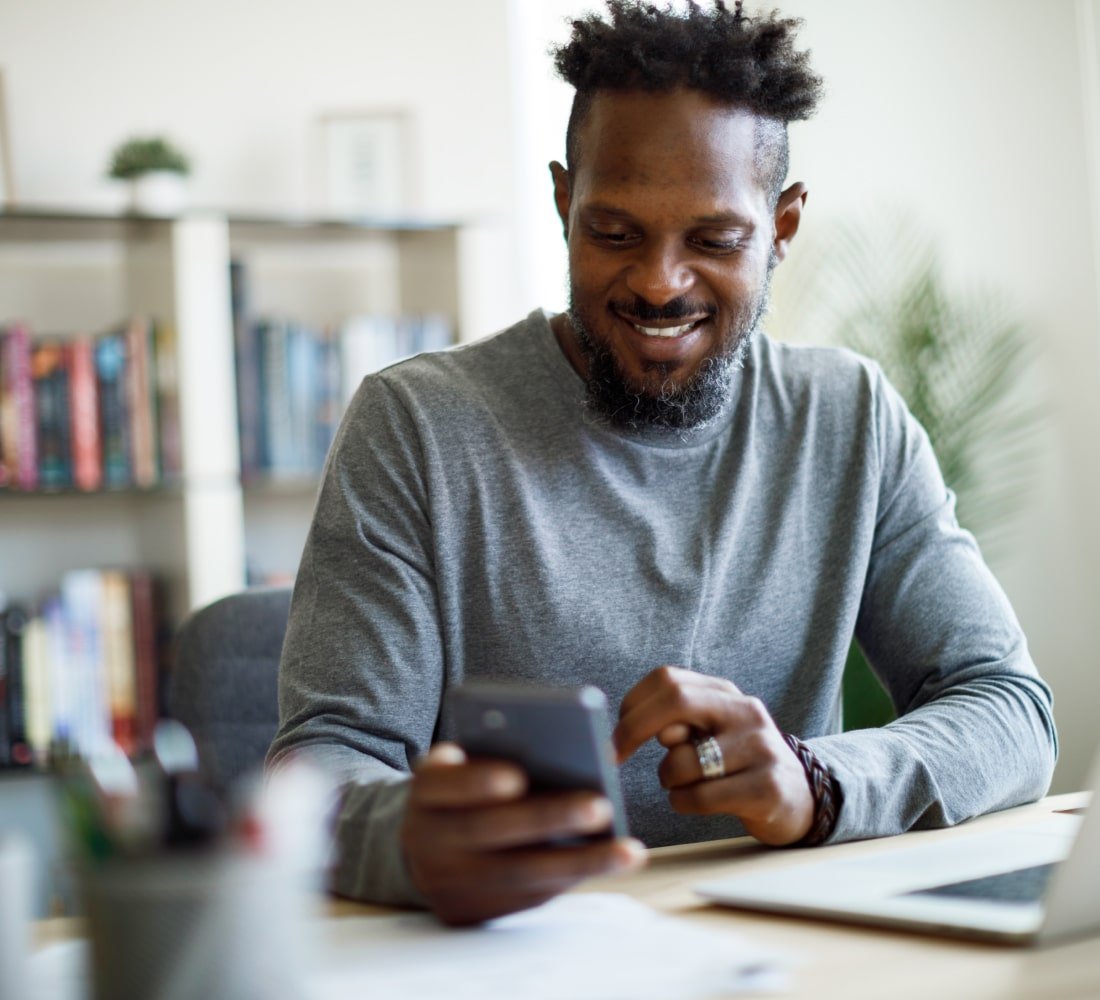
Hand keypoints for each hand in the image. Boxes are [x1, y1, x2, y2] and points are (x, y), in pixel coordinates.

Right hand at [400, 742, 645, 925]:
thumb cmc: (459, 793)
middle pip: (489, 831)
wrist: (420, 852)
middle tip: (601, 805)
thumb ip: (490, 755)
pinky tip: (609, 863)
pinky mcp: (475, 913)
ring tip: (629, 850)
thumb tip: (564, 751)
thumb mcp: (458, 768)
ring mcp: (450, 884)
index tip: (516, 776)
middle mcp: (428, 842)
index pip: (442, 786)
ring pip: (518, 874)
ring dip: (579, 862)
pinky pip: (528, 896)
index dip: (476, 782)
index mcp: (423, 794)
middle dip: (547, 819)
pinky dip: (572, 877)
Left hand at [614, 666, 813, 845]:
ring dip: (667, 780)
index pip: (667, 679)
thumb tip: (646, 728)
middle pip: (676, 701)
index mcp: (725, 693)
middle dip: (634, 729)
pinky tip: (694, 801)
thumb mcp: (708, 735)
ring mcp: (761, 747)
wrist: (798, 799)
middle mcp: (746, 711)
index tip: (614, 735)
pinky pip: (702, 796)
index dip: (632, 705)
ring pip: (683, 761)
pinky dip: (683, 802)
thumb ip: (677, 724)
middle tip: (614, 757)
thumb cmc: (735, 764)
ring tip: (682, 785)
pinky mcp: (769, 787)